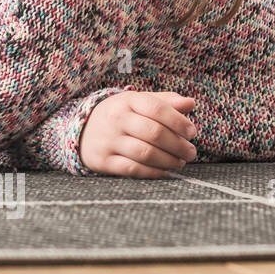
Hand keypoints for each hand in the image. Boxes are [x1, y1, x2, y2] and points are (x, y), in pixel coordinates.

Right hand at [79, 91, 197, 176]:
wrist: (82, 131)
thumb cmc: (120, 116)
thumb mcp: (137, 102)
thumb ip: (165, 102)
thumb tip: (190, 104)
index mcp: (126, 101)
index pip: (157, 108)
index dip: (179, 121)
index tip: (192, 132)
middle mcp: (115, 119)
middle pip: (154, 133)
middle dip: (178, 145)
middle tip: (191, 152)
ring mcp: (108, 140)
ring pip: (145, 153)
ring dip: (169, 161)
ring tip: (180, 162)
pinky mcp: (103, 161)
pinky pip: (133, 169)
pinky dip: (153, 172)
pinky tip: (164, 171)